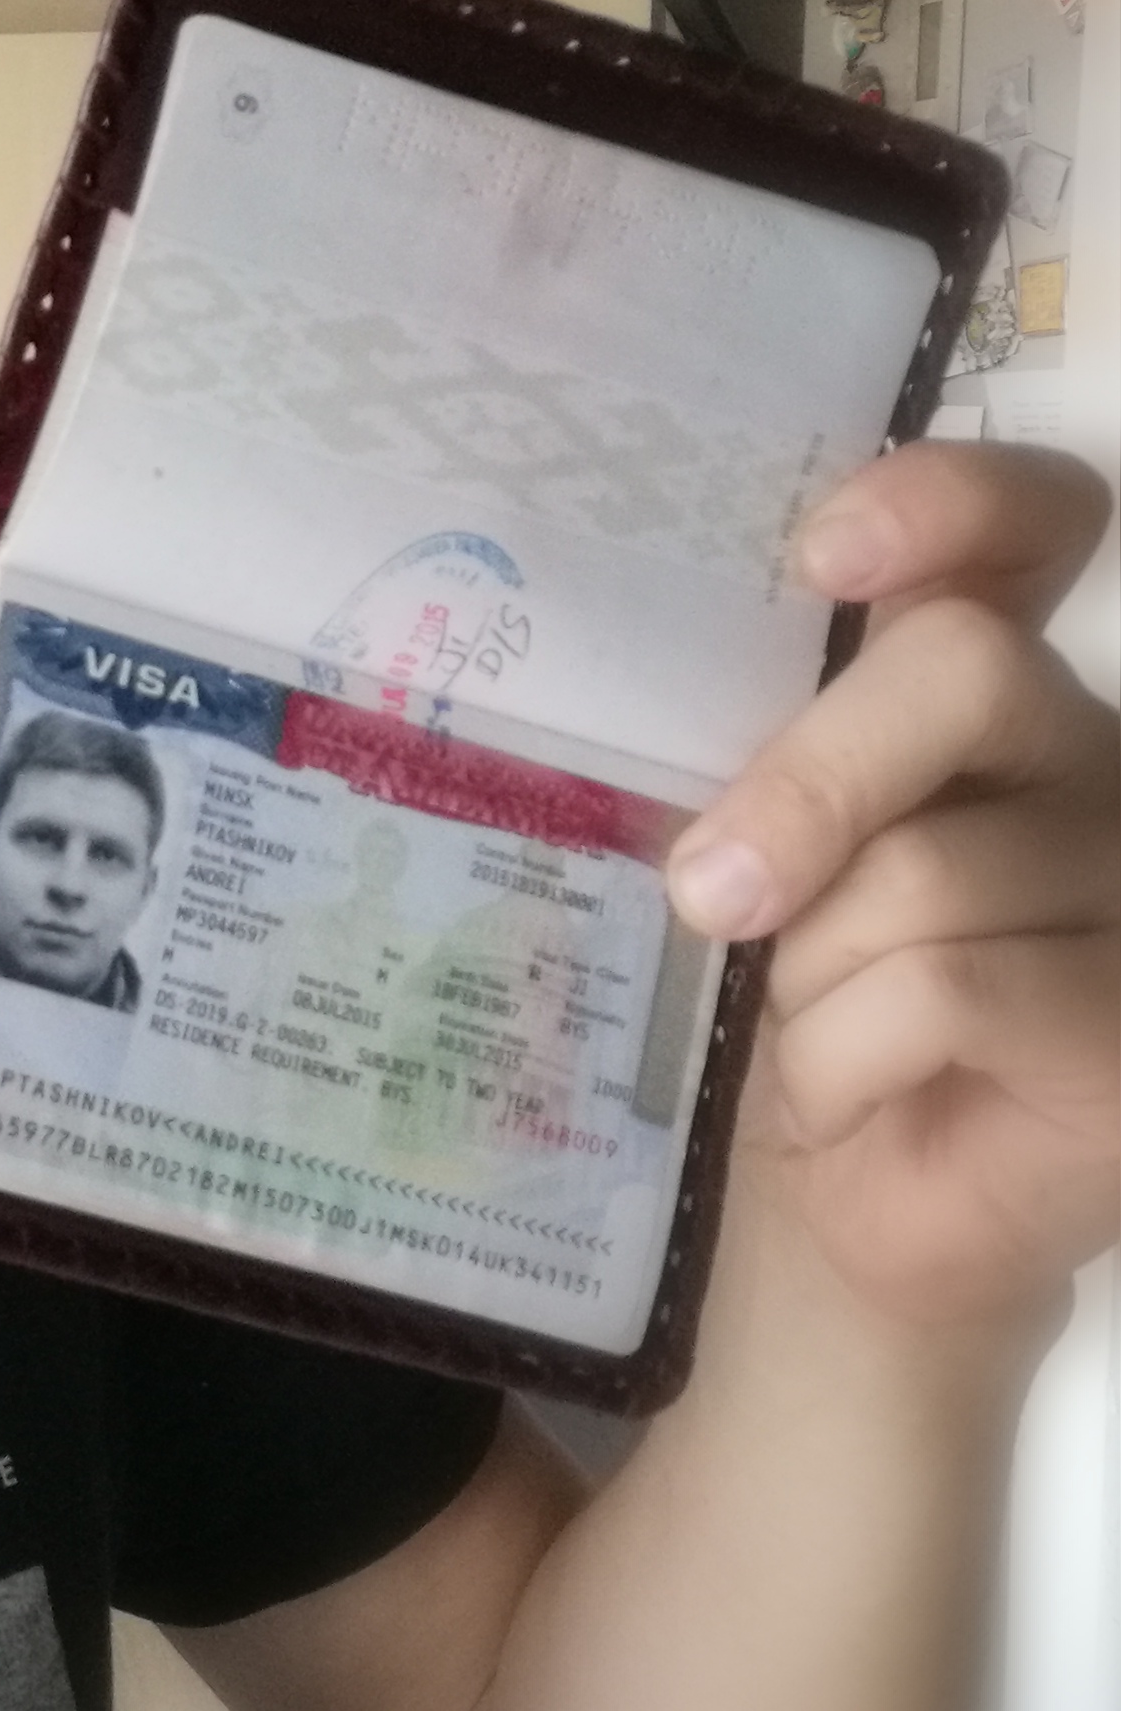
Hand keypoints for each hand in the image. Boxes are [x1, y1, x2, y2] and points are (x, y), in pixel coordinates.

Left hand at [666, 440, 1120, 1331]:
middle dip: (811, 781)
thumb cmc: (772, 1003)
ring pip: (932, 866)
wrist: (830, 1210)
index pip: (1025, 526)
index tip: (826, 553)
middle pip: (968, 670)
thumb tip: (633, 731)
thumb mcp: (737, 853)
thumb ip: (727, 758)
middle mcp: (1084, 762)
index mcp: (977, 689)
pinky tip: (844, 1100)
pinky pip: (950, 992)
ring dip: (809, 971)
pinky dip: (845, 1057)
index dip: (947, 501)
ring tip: (794, 1033)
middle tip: (708, 892)